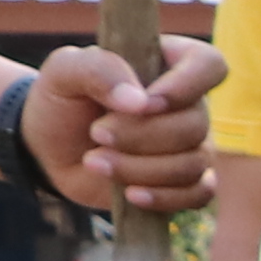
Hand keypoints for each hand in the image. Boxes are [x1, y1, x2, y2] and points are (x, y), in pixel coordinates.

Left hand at [22, 43, 221, 218]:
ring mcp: (192, 145)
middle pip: (196, 124)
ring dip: (139, 168)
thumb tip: (139, 102)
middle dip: (141, 135)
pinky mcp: (184, 182)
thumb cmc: (64, 100)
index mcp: (169, 63)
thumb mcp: (64, 71)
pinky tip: (130, 194)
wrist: (51, 147)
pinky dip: (163, 197)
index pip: (209, 65)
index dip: (185, 86)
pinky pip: (197, 194)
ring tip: (95, 161)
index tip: (144, 103)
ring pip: (192, 163)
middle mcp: (190, 104)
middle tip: (96, 133)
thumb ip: (99, 69)